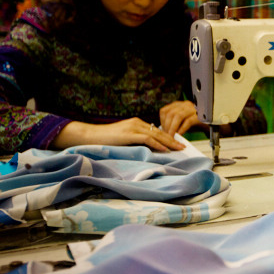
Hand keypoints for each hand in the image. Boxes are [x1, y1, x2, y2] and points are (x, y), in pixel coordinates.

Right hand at [52, 118, 184, 151]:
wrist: (90, 136)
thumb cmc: (105, 140)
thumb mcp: (124, 139)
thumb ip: (135, 141)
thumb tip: (149, 149)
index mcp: (136, 123)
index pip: (157, 130)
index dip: (168, 137)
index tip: (178, 143)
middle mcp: (137, 123)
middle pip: (159, 132)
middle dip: (173, 140)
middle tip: (184, 146)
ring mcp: (133, 127)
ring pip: (156, 135)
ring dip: (169, 142)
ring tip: (179, 148)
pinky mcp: (129, 133)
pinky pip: (147, 139)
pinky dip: (157, 144)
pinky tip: (165, 149)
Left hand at [159, 100, 203, 135]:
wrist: (212, 126)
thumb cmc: (196, 125)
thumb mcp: (182, 123)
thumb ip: (173, 124)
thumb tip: (163, 130)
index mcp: (179, 105)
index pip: (165, 111)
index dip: (162, 121)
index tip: (163, 130)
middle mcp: (185, 104)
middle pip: (170, 113)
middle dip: (167, 126)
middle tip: (167, 135)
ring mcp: (193, 108)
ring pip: (178, 116)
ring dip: (173, 128)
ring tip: (172, 136)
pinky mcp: (200, 115)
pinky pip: (188, 121)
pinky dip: (182, 129)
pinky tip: (180, 134)